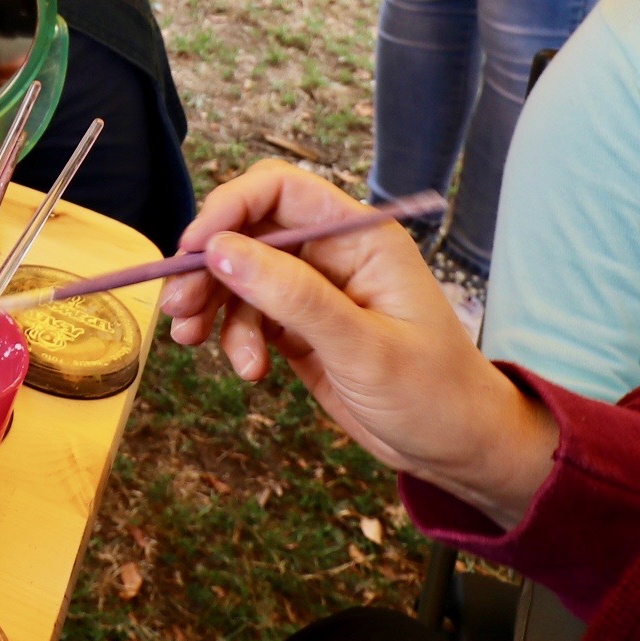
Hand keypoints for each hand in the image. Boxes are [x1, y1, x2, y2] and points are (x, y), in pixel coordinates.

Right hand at [161, 164, 557, 527]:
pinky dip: (234, 337)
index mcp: (359, 238)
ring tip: (195, 343)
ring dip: (212, 305)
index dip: (228, 208)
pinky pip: (248, 314)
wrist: (459, 450)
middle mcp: (332, 253)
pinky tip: (249, 370)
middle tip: (180, 308)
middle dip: (208, 265)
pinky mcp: (300, 326)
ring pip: (239, 273)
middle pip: (248, 230)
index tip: (193, 250)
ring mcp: (314, 290)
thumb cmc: (433, 394)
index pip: (280, 190)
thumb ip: (293, 296)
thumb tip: (220, 250)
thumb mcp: (363, 347)